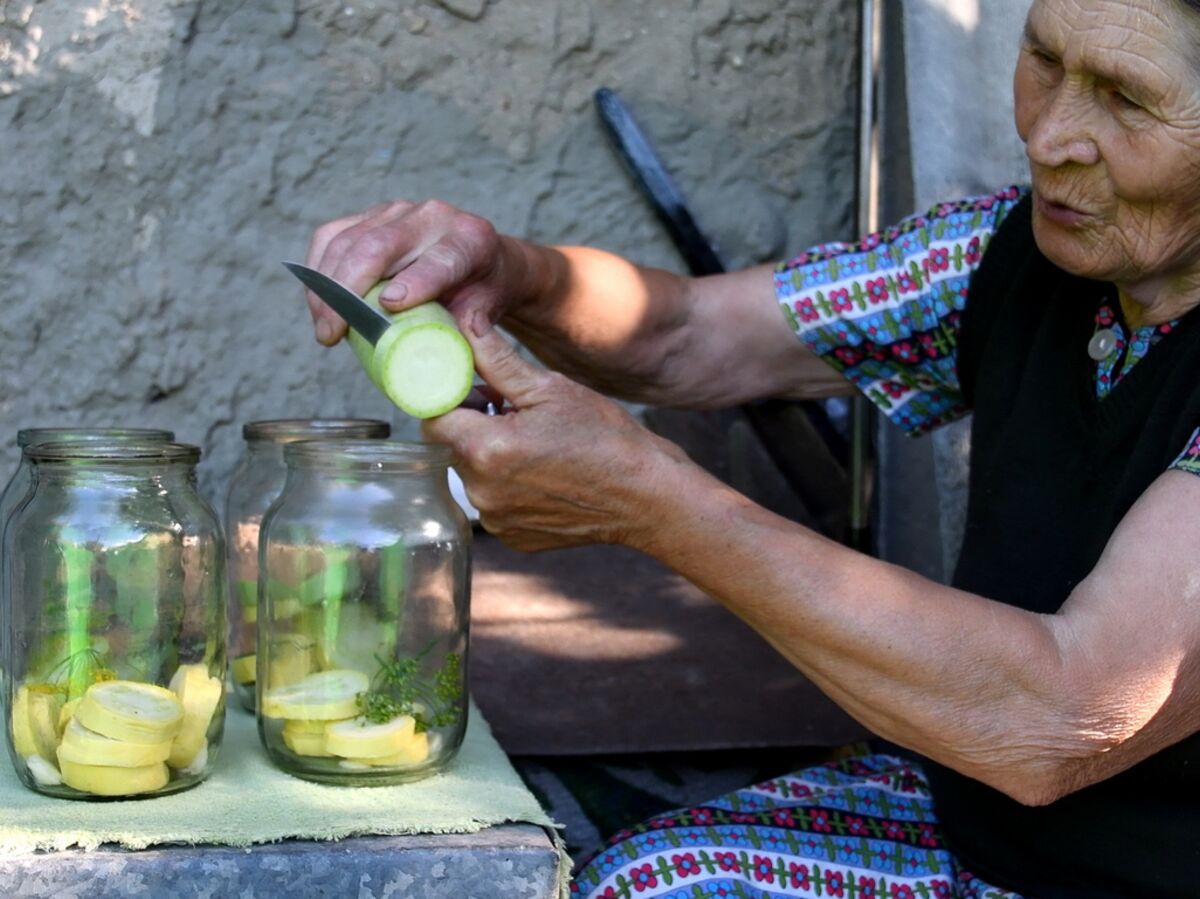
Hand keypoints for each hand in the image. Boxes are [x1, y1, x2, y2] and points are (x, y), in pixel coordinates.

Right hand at [303, 200, 514, 345]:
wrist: (482, 262)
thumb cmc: (482, 291)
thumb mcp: (488, 312)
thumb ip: (473, 331)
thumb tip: (445, 355)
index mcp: (471, 240)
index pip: (441, 259)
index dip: (415, 281)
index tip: (389, 306)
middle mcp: (434, 216)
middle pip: (379, 246)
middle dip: (348, 291)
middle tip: (332, 333)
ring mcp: (399, 211)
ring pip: (348, 241)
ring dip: (326, 288)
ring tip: (324, 329)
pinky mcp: (371, 215)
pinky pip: (331, 236)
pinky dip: (318, 271)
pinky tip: (318, 303)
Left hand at [423, 315, 692, 551]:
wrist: (647, 497)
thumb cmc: (606, 439)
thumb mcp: (550, 388)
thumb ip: (495, 359)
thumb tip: (462, 324)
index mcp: (485, 449)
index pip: (432, 416)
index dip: (449, 396)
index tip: (473, 387)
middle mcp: (481, 492)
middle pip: (451, 445)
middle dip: (472, 423)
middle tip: (509, 409)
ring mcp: (495, 519)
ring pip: (471, 474)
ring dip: (490, 453)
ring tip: (533, 440)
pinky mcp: (511, 537)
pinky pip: (493, 501)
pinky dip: (508, 484)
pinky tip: (543, 472)